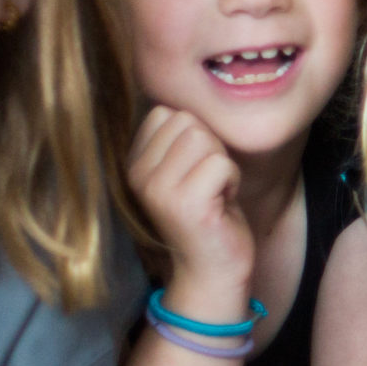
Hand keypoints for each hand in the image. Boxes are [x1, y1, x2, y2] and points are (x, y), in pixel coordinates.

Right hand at [126, 107, 252, 306]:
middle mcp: (138, 175)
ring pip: (205, 139)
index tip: (196, 170)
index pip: (167, 112)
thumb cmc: (209, 214)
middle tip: (208, 184)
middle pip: (188, 122)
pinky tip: (221, 204)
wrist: (212, 270)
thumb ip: (178, 139)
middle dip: (212, 148)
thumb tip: (189, 95)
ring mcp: (159, 189)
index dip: (196, 135)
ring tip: (214, 193)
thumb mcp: (184, 171)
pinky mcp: (185, 203)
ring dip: (223, 165)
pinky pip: (222, 163)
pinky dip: (232, 180)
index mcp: (134, 163)